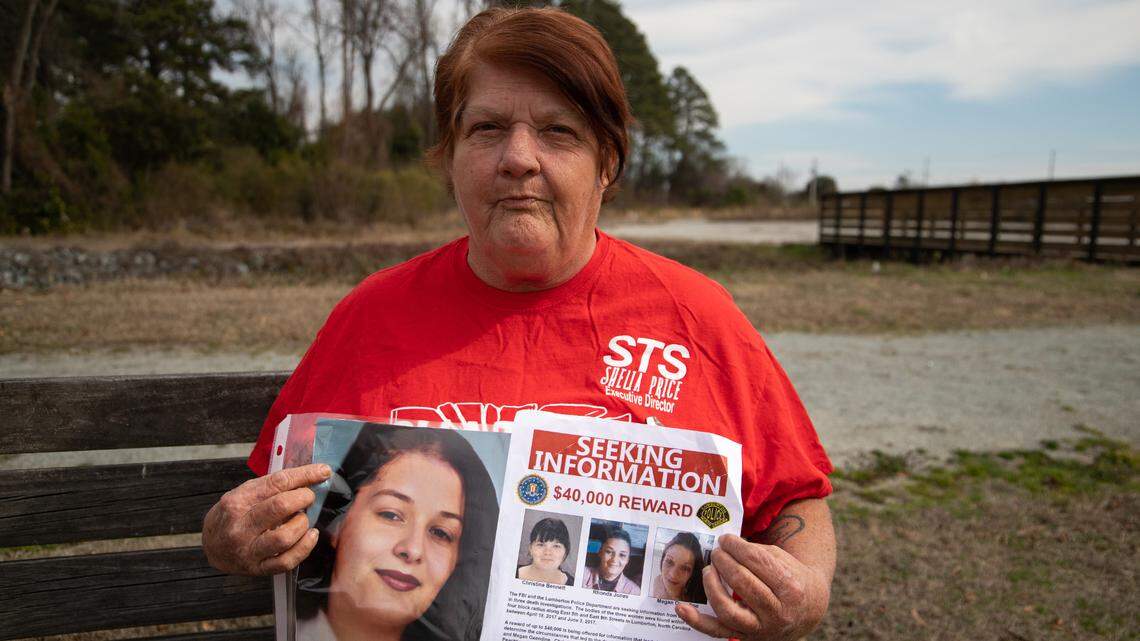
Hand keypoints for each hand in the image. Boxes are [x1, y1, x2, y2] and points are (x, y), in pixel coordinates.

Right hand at [202, 463, 330, 575]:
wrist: (212, 545)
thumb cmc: (233, 515)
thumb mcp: (245, 492)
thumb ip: (272, 485)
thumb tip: (307, 477)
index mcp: (237, 502)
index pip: (277, 483)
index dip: (305, 475)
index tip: (322, 471)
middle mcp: (240, 527)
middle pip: (280, 507)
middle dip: (303, 498)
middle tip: (308, 497)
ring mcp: (248, 550)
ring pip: (284, 537)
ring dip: (302, 524)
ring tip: (302, 518)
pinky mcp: (258, 568)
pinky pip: (287, 561)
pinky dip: (305, 547)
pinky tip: (310, 536)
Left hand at [676, 534, 829, 640]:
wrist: (807, 610)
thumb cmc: (790, 579)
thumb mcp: (782, 560)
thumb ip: (755, 552)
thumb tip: (725, 544)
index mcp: (790, 587)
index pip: (757, 562)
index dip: (736, 547)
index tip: (725, 539)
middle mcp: (777, 611)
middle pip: (742, 582)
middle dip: (724, 561)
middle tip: (717, 552)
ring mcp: (760, 628)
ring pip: (727, 608)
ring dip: (711, 585)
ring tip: (708, 569)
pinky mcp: (746, 637)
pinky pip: (717, 632)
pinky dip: (697, 621)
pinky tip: (681, 608)